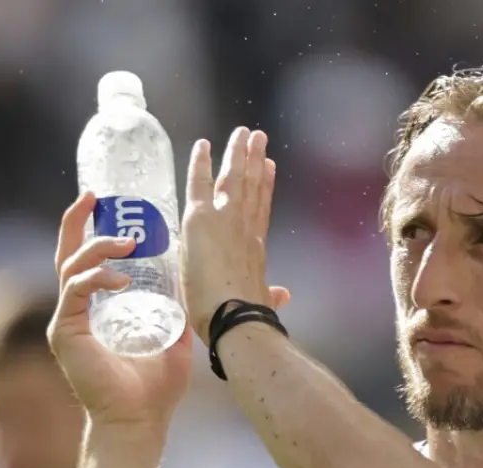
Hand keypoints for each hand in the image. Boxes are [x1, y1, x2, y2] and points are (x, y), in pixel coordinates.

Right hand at [49, 191, 191, 429]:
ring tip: (127, 242)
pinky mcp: (65, 332)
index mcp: (100, 305)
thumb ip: (195, 307)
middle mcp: (79, 308)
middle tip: (92, 196)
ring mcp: (69, 318)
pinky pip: (74, 292)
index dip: (94, 226)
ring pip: (70, 265)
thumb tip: (234, 291)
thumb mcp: (181, 333)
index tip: (106, 199)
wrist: (142, 420)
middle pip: (67, 252)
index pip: (90, 257)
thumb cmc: (157, 384)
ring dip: (97, 247)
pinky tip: (120, 279)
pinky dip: (96, 279)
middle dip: (76, 220)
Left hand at [181, 127, 290, 340]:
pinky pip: (200, 183)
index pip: (260, 212)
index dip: (265, 189)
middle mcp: (245, 229)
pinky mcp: (202, 219)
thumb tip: (282, 295)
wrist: (236, 319)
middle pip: (252, 188)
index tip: (269, 168)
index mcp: (256, 250)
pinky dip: (202, 163)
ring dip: (238, 153)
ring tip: (244, 132)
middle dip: (255, 161)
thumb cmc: (247, 319)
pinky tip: (204, 145)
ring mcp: (226, 220)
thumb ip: (271, 295)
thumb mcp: (261, 302)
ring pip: (234, 178)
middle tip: (259, 138)